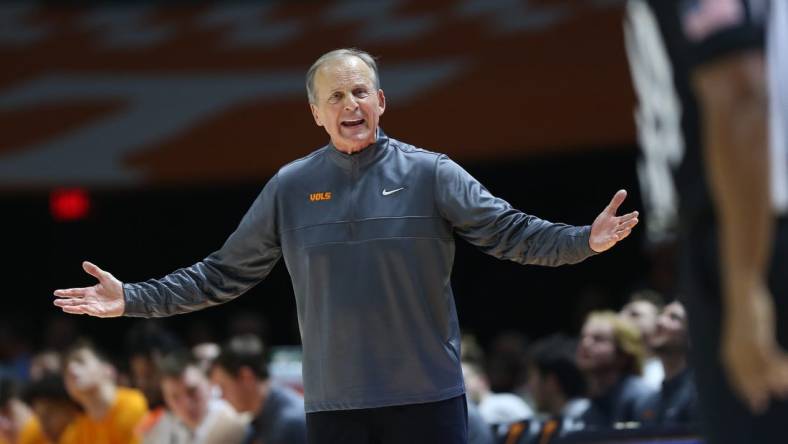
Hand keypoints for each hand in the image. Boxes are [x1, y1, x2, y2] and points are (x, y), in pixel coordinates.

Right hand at [53, 261, 124, 316]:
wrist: (127, 296)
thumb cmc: (116, 287)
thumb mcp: (104, 276)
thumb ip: (94, 271)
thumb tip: (84, 263)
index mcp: (89, 292)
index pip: (75, 292)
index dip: (66, 292)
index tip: (56, 292)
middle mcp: (90, 300)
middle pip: (75, 301)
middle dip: (65, 302)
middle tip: (55, 302)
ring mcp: (94, 306)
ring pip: (80, 307)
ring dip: (71, 308)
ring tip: (63, 307)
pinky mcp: (100, 312)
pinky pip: (91, 311)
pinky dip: (84, 310)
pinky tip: (79, 308)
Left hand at [589, 190, 638, 252]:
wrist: (593, 236)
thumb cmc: (603, 224)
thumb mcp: (608, 212)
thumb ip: (616, 202)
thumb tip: (624, 190)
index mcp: (618, 222)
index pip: (626, 218)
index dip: (631, 216)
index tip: (636, 213)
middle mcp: (617, 229)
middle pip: (625, 226)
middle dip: (630, 223)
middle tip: (635, 220)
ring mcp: (613, 235)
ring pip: (620, 234)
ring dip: (624, 232)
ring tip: (629, 229)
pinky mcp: (607, 241)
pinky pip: (610, 240)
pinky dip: (613, 239)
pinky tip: (615, 236)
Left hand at [722, 282, 787, 412]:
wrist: (743, 294)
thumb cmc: (747, 314)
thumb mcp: (747, 334)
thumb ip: (751, 349)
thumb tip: (761, 363)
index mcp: (729, 350)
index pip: (735, 376)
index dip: (743, 390)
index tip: (752, 404)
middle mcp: (734, 349)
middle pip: (745, 375)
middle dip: (753, 392)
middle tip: (759, 407)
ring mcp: (745, 343)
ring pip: (758, 368)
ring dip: (769, 381)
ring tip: (780, 393)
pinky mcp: (756, 335)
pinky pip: (768, 355)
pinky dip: (776, 366)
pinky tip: (786, 373)